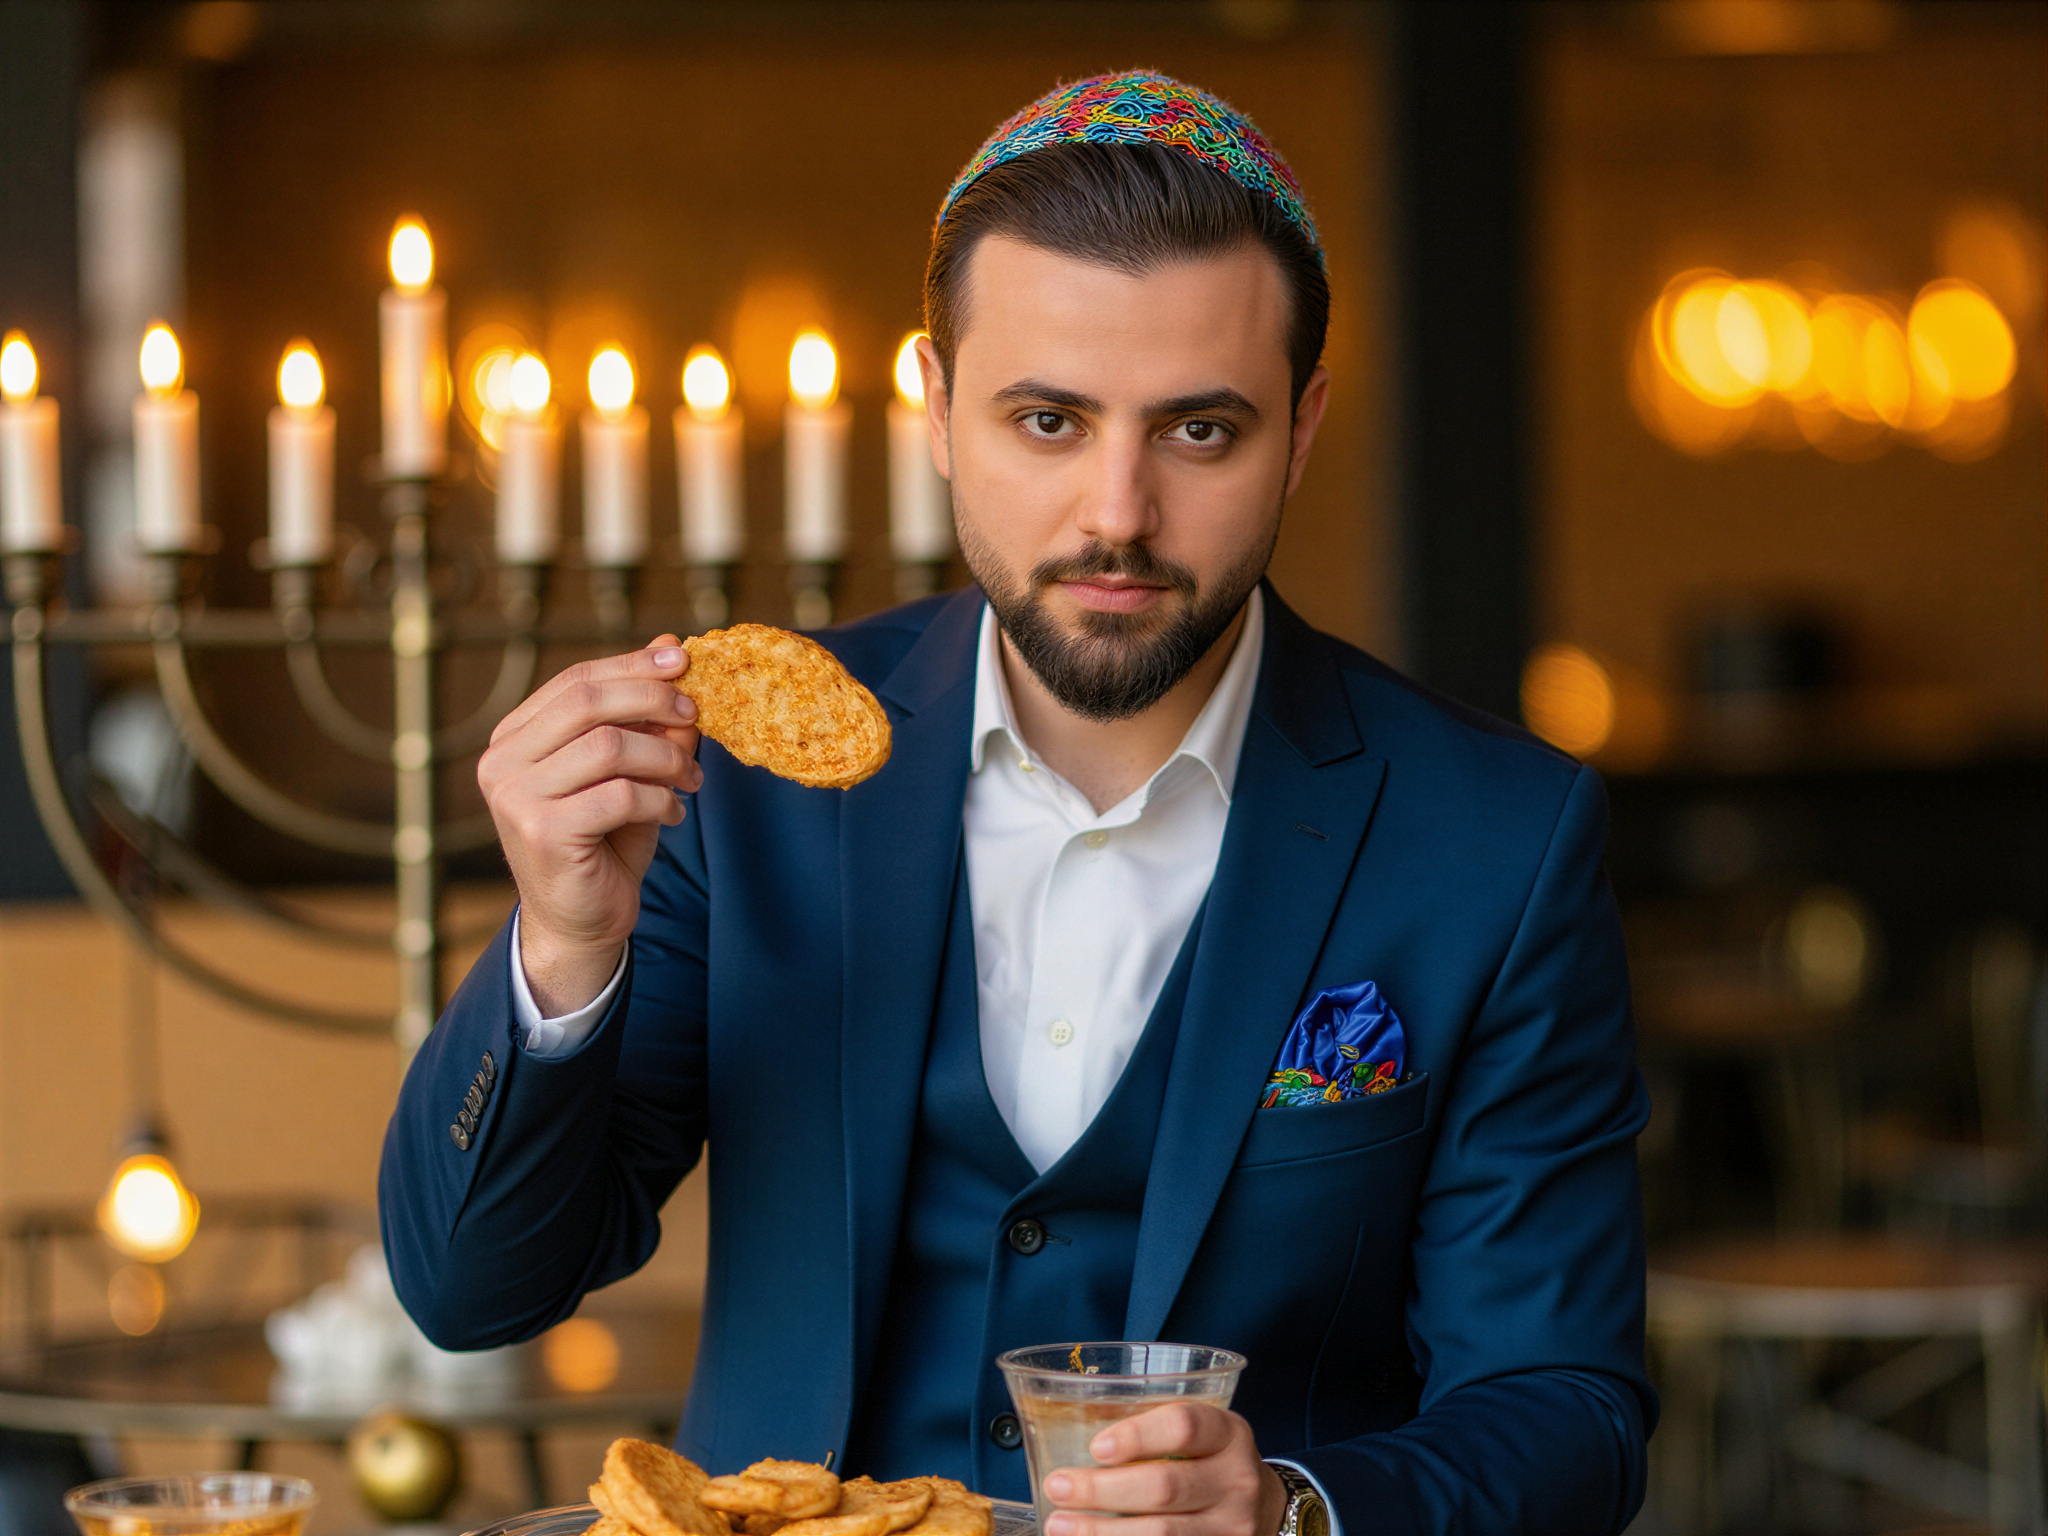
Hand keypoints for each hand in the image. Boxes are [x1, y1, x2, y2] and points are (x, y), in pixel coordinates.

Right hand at [478, 636, 700, 1014]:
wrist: (580, 922)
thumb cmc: (603, 842)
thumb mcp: (627, 770)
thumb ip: (643, 716)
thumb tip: (672, 643)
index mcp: (514, 738)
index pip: (575, 682)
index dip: (632, 665)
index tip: (684, 660)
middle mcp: (502, 762)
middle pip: (587, 702)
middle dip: (653, 700)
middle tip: (696, 716)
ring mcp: (516, 798)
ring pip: (609, 746)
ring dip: (665, 757)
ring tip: (689, 779)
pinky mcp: (543, 832)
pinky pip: (620, 794)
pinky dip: (660, 798)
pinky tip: (674, 812)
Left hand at [1041, 1404, 1286, 1535]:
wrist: (1264, 1510)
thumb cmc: (1209, 1461)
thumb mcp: (1199, 1434)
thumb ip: (1152, 1430)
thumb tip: (1068, 1431)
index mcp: (1228, 1433)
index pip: (1185, 1426)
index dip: (1137, 1436)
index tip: (1095, 1448)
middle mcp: (1236, 1480)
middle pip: (1165, 1486)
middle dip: (1102, 1490)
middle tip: (1057, 1487)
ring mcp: (1232, 1527)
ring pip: (1162, 1533)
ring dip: (1102, 1532)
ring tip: (1059, 1525)